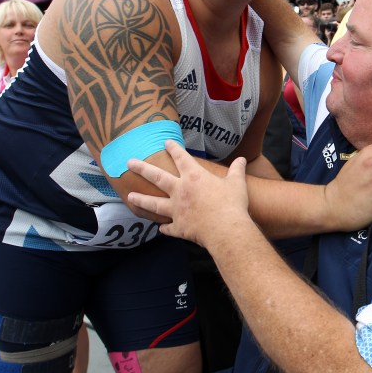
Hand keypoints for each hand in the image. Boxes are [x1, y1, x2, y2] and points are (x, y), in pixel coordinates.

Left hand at [127, 140, 251, 246]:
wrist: (226, 229)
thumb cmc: (232, 204)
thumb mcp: (237, 183)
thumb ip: (237, 170)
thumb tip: (242, 159)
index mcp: (194, 177)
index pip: (181, 158)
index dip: (173, 149)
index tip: (166, 142)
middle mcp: (180, 191)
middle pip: (157, 177)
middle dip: (142, 168)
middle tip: (129, 163)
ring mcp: (176, 210)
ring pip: (154, 204)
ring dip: (141, 200)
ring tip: (130, 196)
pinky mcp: (178, 227)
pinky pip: (168, 228)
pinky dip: (164, 228)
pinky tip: (160, 229)